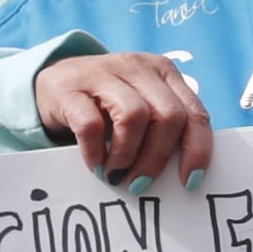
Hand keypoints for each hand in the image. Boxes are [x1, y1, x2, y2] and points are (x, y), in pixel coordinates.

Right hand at [35, 52, 212, 188]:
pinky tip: (95, 164)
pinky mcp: (70, 88)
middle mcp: (138, 68)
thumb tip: (181, 175)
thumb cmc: (107, 105)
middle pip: (168, 116)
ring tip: (116, 175)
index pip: (194, 112)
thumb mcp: (141, 105)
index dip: (197, 150)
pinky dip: (96, 152)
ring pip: (134, 116)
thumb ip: (163, 128)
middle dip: (157, 157)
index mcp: (164, 72)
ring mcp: (103, 73)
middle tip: (140, 183)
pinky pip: (91, 125)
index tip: (188, 181)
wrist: (56, 80)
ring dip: (127, 155)